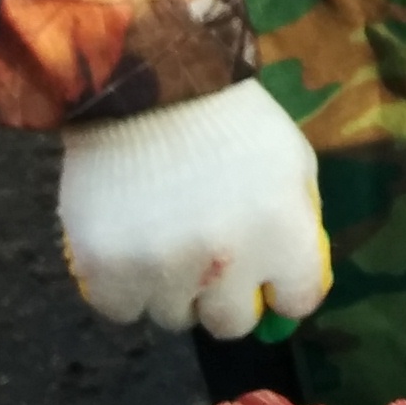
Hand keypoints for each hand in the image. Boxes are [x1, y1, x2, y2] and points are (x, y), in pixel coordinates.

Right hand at [59, 79, 332, 339]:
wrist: (147, 80)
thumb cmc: (230, 119)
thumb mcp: (290, 162)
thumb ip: (296, 227)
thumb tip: (288, 290)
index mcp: (283, 233)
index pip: (298, 302)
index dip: (282, 287)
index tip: (266, 274)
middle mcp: (228, 261)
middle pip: (230, 324)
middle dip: (223, 295)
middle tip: (207, 254)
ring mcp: (163, 269)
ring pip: (172, 316)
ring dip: (170, 286)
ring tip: (163, 232)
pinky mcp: (106, 270)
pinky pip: (121, 309)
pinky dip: (124, 285)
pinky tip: (128, 241)